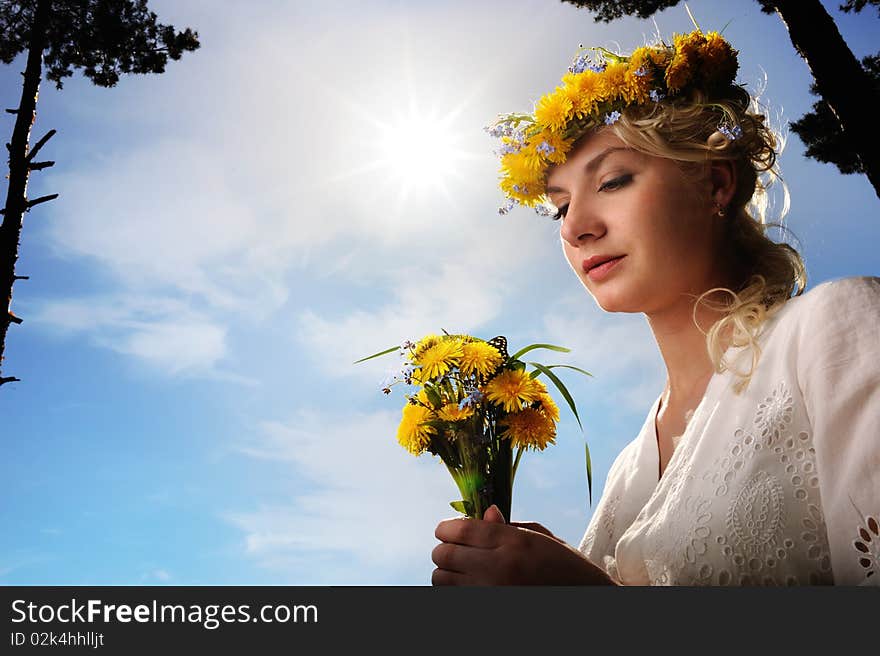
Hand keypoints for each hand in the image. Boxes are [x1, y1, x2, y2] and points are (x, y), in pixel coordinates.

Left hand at [431, 504, 616, 585]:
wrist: (587, 601)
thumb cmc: (566, 568)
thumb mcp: (542, 539)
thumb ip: (507, 526)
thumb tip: (486, 512)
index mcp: (514, 543)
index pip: (459, 530)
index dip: (445, 528)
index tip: (446, 530)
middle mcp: (500, 568)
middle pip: (444, 555)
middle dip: (443, 550)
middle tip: (453, 551)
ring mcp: (492, 594)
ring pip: (441, 580)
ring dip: (445, 573)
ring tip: (461, 571)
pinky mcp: (490, 610)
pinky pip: (453, 598)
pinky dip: (453, 591)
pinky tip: (467, 586)